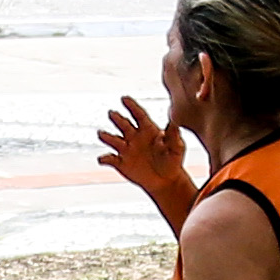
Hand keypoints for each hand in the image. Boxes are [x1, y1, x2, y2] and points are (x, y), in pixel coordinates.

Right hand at [94, 97, 193, 216]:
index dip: (132, 106)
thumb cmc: (172, 162)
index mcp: (148, 130)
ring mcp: (126, 150)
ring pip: (113, 140)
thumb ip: (174, 135)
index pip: (138, 115)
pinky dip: (104, 158)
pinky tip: (103, 159)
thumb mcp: (177, 148)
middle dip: (117, 119)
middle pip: (124, 125)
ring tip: (102, 134)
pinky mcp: (121, 163)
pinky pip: (110, 159)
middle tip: (112, 113)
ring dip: (107, 137)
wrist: (166, 181)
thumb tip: (175, 121)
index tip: (124, 99)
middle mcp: (134, 137)